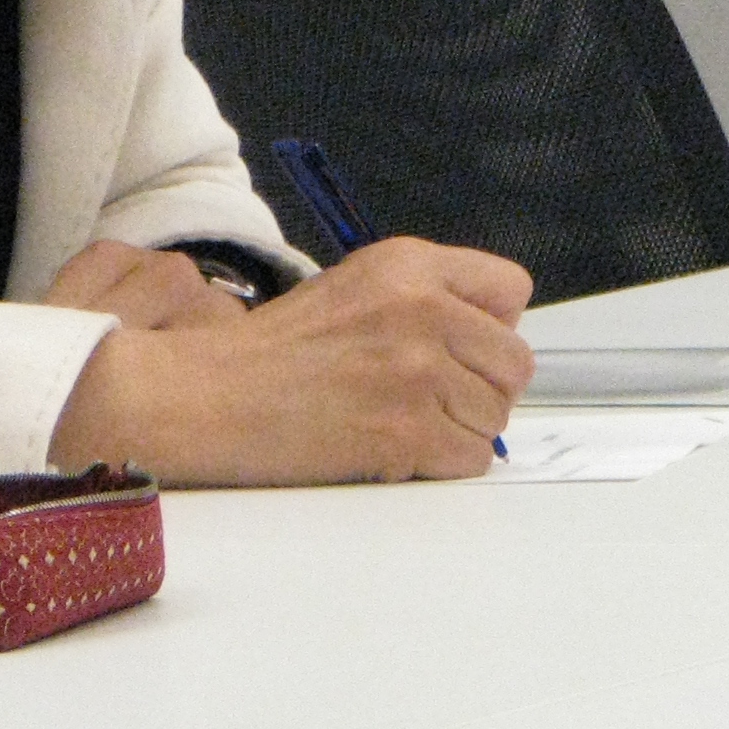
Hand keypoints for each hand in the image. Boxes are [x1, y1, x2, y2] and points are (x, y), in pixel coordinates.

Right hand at [48, 236, 534, 484]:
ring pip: (496, 418)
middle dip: (479, 387)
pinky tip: (390, 447)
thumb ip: (424, 297)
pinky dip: (438, 464)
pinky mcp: (411, 431)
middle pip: (515, 363)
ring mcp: (419, 371)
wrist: (213, 396)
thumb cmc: (271, 351)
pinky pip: (470, 459)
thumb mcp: (351, 288)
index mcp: (406, 264)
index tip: (462, 344)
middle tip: (423, 395)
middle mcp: (422, 309)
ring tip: (395, 419)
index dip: (491, 324)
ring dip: (457, 430)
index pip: (511, 287)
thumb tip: (492, 337)